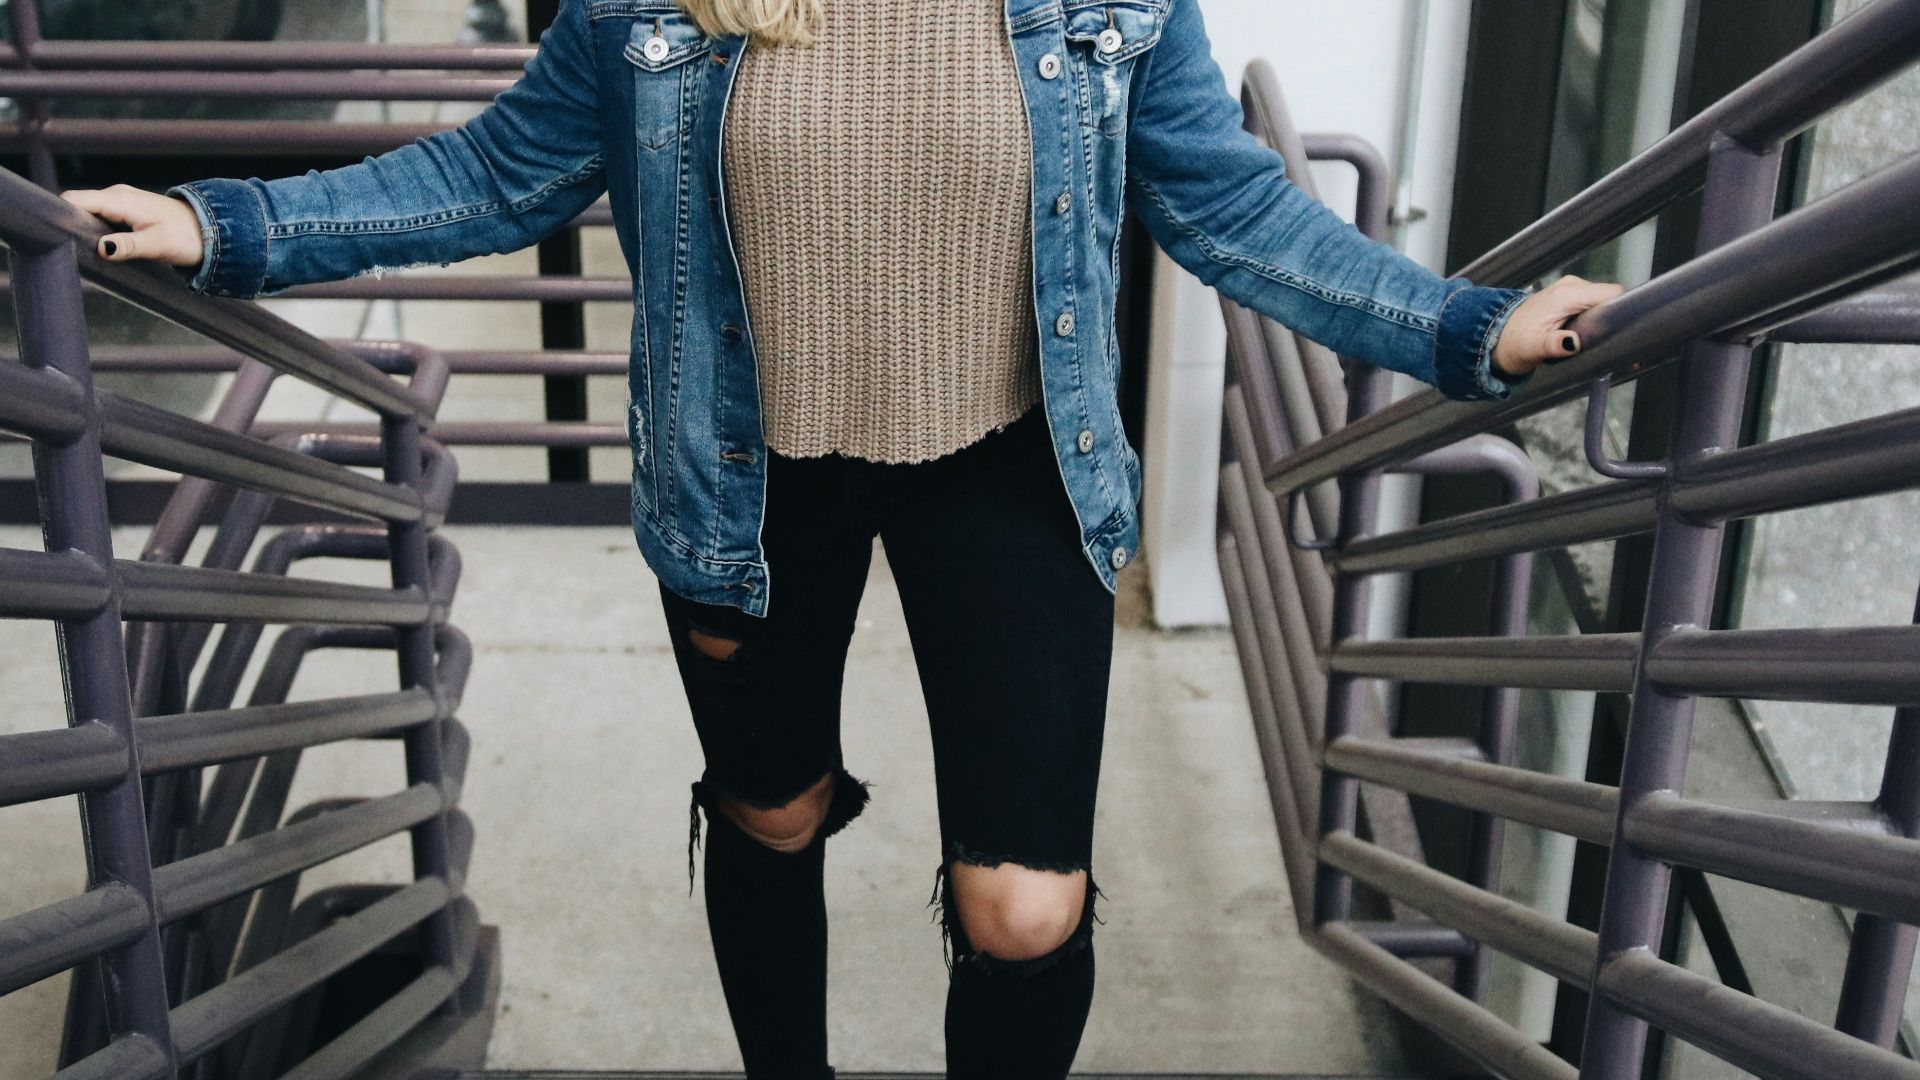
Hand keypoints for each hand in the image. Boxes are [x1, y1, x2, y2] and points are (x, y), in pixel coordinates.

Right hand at [59, 184, 203, 267]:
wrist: (210, 231)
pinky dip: (96, 229)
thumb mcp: (157, 245)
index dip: (62, 214)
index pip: (76, 200)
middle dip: (70, 224)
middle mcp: (117, 196)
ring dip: (83, 228)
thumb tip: (103, 248)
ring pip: (88, 211)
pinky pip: (100, 216)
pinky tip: (100, 245)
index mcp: (120, 200)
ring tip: (85, 250)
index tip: (58, 235)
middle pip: (78, 205)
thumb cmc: (187, 237)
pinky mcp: (125, 210)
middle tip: (72, 248)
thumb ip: (129, 246)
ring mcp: (121, 202)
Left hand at [1490, 275, 1625, 378]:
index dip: (1624, 312)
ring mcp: (1571, 290)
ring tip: (1607, 346)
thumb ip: (1554, 344)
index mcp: (1567, 295)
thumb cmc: (1513, 344)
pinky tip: (1595, 339)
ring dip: (1608, 323)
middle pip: (1612, 298)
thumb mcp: (1533, 348)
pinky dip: (1598, 321)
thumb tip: (1573, 342)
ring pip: (1604, 303)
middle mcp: (1572, 287)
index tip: (1628, 334)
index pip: (1613, 294)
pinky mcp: (1570, 298)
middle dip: (1619, 321)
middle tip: (1620, 348)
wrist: (1496, 338)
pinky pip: (1593, 305)